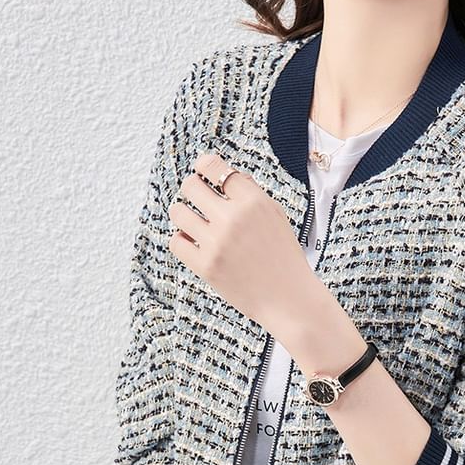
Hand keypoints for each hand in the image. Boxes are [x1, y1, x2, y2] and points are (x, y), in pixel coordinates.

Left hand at [167, 151, 314, 329]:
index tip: (202, 170)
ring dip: (184, 214)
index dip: (204, 165)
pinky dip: (182, 241)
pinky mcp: (206, 266)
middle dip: (193, 189)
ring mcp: (217, 242)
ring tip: (194, 221)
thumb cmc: (283, 255)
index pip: (214, 167)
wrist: (289, 298)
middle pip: (190, 185)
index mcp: (254, 201)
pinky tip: (194, 243)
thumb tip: (226, 174)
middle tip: (198, 198)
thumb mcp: (276, 215)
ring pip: (178, 212)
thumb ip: (251, 193)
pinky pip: (175, 242)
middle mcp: (233, 218)